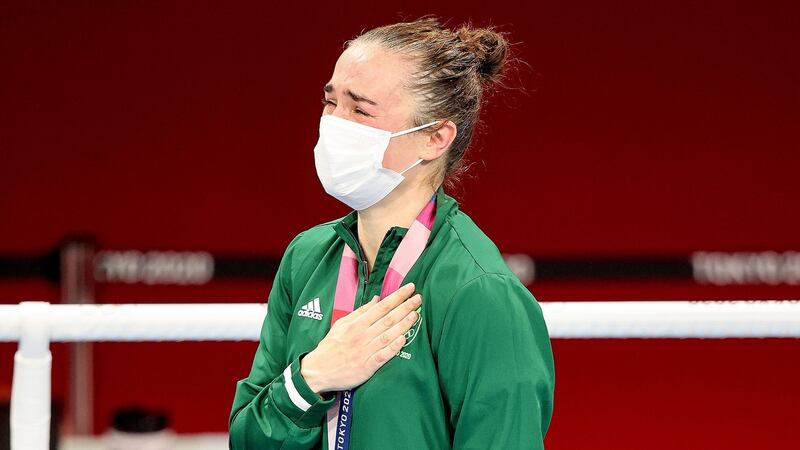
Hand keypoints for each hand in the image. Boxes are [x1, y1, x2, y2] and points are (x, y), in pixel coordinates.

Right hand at [300, 282, 421, 394]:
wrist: (318, 371)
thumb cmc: (330, 347)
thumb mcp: (341, 325)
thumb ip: (360, 312)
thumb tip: (377, 299)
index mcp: (356, 324)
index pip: (381, 307)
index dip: (396, 297)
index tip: (409, 289)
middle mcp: (362, 335)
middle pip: (387, 318)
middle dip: (404, 307)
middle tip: (418, 298)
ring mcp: (365, 350)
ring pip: (388, 335)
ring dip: (403, 324)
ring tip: (415, 315)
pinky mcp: (367, 366)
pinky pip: (382, 355)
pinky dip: (393, 347)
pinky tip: (403, 339)